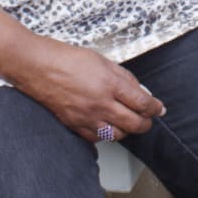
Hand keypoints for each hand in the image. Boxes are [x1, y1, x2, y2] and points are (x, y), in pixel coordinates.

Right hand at [14, 37, 164, 142]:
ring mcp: (86, 117)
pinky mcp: (74, 125)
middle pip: (134, 124)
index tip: (159, 109)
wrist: (38, 67)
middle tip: (149, 119)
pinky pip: (97, 138)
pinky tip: (108, 126)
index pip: (142, 103)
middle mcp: (100, 103)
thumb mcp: (102, 60)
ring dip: (128, 130)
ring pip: (117, 135)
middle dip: (146, 123)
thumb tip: (138, 90)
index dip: (155, 108)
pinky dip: (107, 134)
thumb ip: (123, 76)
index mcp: (110, 84)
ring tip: (129, 122)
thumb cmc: (67, 59)